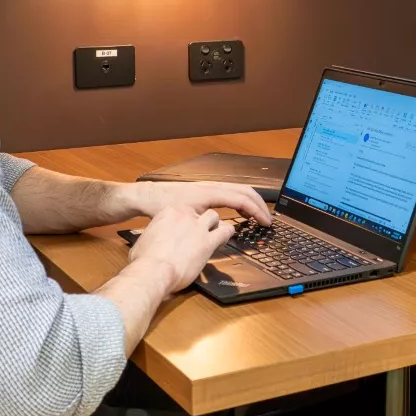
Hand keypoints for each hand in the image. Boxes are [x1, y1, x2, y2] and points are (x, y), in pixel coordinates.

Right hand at [123, 204, 236, 293]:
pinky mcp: (208, 241)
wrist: (153, 270)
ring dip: (215, 225)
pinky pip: (225, 231)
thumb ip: (151, 239)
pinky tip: (223, 241)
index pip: (183, 211)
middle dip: (201, 221)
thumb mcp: (142, 243)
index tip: (184, 231)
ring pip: (214, 216)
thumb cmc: (144, 261)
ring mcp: (197, 227)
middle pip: (199, 212)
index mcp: (167, 213)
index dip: (185, 222)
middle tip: (199, 233)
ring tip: (215, 235)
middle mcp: (184, 215)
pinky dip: (226, 234)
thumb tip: (149, 245)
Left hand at [134, 179, 272, 227]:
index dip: (257, 211)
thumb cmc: (161, 206)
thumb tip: (227, 229)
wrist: (146, 196)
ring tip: (259, 217)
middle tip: (269, 220)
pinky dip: (241, 202)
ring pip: (239, 190)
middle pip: (245, 191)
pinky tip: (240, 213)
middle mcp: (212, 186)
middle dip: (260, 205)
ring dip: (252, 203)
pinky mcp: (205, 190)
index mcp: (210, 192)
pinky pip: (230, 193)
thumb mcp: (184, 218)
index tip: (266, 223)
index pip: (242, 199)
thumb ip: (205, 224)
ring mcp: (209, 186)